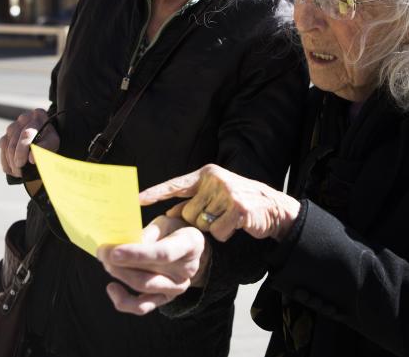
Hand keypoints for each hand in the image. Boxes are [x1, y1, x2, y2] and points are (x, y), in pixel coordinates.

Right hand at [0, 108, 59, 176]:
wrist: (46, 137)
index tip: (22, 164)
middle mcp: (24, 118)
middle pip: (14, 140)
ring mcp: (14, 125)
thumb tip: (31, 158)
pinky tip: (11, 169)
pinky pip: (2, 146)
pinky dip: (5, 160)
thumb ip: (44, 148)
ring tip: (17, 172)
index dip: (22, 150)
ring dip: (10, 161)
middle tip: (20, 172)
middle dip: (16, 159)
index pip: (27, 134)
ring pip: (6, 144)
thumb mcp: (53, 143)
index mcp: (38, 116)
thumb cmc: (51, 139)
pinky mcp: (7, 133)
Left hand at [97, 215, 208, 315]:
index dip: (137, 254)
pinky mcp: (165, 299)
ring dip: (120, 275)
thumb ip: (147, 233)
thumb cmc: (172, 230)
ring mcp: (177, 287)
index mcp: (191, 245)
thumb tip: (123, 243)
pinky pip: (142, 306)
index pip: (163, 254)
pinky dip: (123, 300)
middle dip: (120, 264)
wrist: (186, 248)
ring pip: (143, 287)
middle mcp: (187, 270)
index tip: (114, 252)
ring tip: (106, 262)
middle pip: (149, 273)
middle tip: (102, 251)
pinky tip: (111, 287)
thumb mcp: (164, 223)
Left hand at [140, 164, 301, 241]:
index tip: (135, 200)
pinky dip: (225, 234)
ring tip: (228, 218)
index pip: (175, 184)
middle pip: (187, 213)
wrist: (273, 207)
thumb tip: (168, 215)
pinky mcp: (238, 209)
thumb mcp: (216, 193)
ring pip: (201, 224)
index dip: (155, 193)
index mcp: (206, 174)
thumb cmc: (239, 201)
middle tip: (217, 215)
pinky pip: (218, 232)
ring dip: (212, 228)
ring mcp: (227, 194)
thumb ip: (193, 200)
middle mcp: (215, 180)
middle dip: (198, 220)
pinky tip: (235, 226)